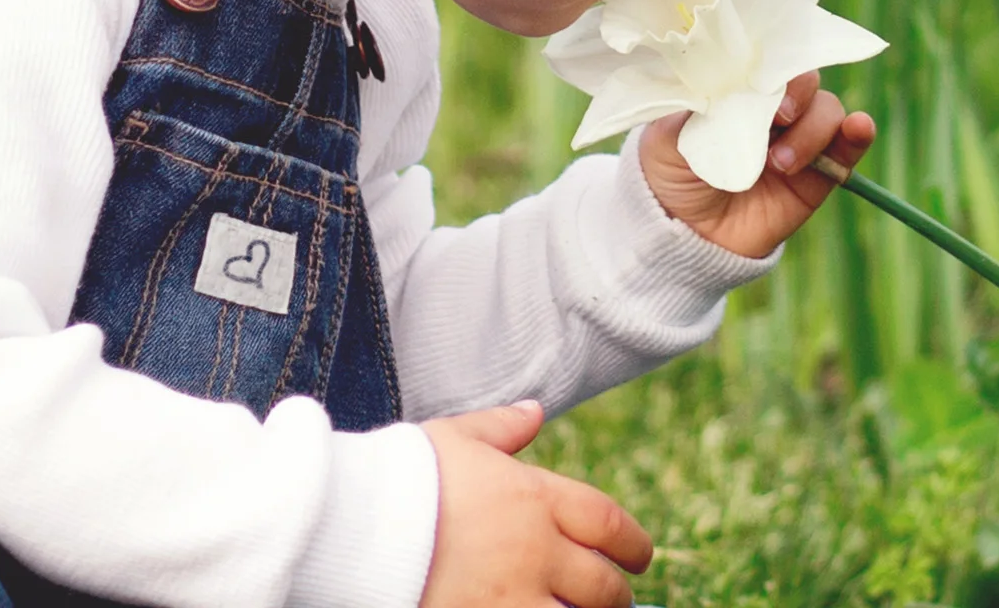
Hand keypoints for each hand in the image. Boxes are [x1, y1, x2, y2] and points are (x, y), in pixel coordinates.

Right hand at [419, 400, 651, 607]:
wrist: (359, 525)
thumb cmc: (406, 476)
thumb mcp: (456, 438)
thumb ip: (502, 427)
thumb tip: (535, 410)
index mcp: (535, 497)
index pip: (609, 523)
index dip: (633, 543)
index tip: (639, 556)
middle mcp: (537, 551)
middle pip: (604, 585)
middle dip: (615, 595)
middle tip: (614, 597)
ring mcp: (516, 600)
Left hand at [638, 70, 875, 259]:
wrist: (687, 236)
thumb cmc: (670, 174)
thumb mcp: (667, 135)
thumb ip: (695, 104)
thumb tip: (720, 76)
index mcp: (736, 89)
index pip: (766, 60)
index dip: (772, 62)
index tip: (762, 80)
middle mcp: (771, 109)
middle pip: (804, 80)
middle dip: (798, 93)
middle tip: (780, 116)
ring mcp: (797, 140)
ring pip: (827, 111)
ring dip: (812, 130)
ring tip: (780, 164)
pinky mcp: (818, 176)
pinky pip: (847, 149)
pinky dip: (857, 135)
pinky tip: (859, 128)